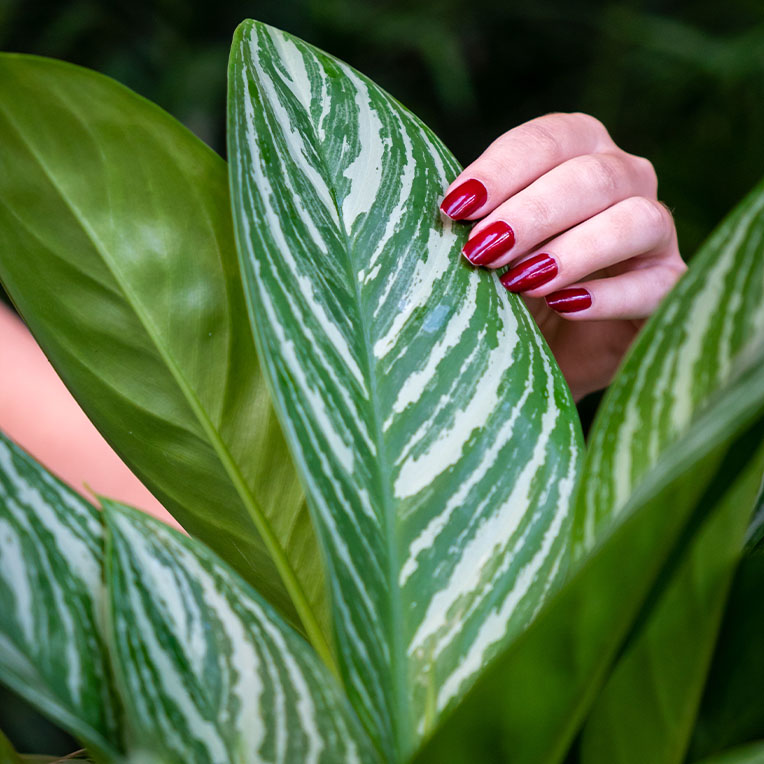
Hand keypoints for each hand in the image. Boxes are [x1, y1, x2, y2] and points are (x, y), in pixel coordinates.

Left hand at [440, 112, 685, 400]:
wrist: (549, 348)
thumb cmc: (511, 285)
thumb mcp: (488, 249)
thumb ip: (476, 224)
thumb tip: (445, 214)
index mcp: (578, 152)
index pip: (547, 140)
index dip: (502, 169)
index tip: (456, 206)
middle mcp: (624, 178)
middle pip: (591, 177)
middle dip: (530, 214)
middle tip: (481, 251)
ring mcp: (654, 232)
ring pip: (634, 220)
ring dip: (572, 250)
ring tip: (520, 282)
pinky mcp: (668, 285)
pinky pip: (652, 285)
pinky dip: (607, 296)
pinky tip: (564, 306)